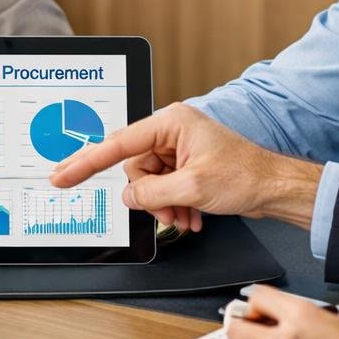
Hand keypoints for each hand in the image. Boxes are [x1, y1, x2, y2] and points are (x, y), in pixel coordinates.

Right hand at [48, 103, 321, 230]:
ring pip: (148, 182)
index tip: (62, 174)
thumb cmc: (246, 176)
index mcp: (170, 123)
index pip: (117, 143)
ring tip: (185, 216)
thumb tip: (128, 197)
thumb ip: (152, 193)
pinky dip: (173, 204)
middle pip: (134, 168)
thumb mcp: (192, 188)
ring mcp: (178, 149)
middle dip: (148, 196)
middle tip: (165, 213)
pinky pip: (163, 186)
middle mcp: (171, 131)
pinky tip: (190, 214)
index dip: (86, 161)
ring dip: (163, 204)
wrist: (275, 188)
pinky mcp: (185, 164)